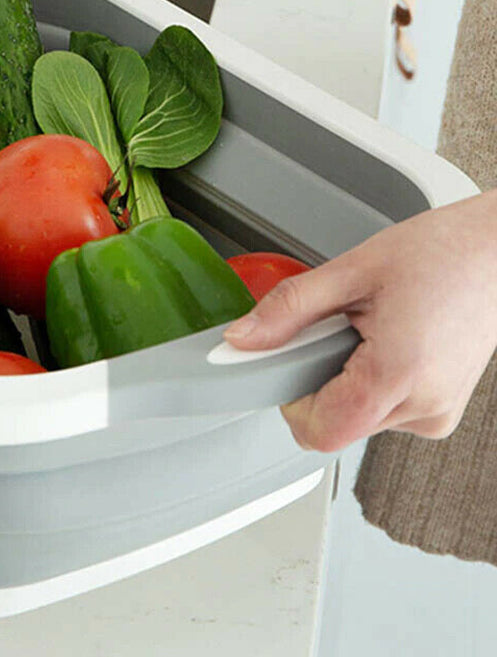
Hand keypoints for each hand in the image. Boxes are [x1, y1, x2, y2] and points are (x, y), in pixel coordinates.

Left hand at [223, 190, 496, 452]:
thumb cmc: (442, 254)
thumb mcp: (351, 270)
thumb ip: (288, 310)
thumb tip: (242, 339)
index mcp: (399, 376)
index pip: (319, 431)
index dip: (288, 401)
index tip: (283, 363)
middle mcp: (423, 407)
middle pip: (334, 425)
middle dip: (315, 379)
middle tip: (333, 328)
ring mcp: (436, 414)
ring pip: (355, 419)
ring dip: (342, 378)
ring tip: (367, 328)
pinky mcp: (440, 409)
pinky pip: (380, 409)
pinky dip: (367, 380)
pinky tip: (384, 339)